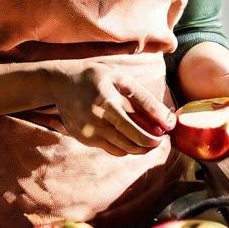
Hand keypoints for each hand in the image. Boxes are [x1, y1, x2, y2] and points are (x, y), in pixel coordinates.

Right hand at [49, 61, 175, 155]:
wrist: (61, 82)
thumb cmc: (95, 77)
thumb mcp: (120, 79)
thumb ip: (144, 99)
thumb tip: (167, 120)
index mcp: (106, 102)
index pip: (135, 129)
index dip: (153, 137)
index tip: (165, 134)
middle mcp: (96, 121)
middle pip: (129, 143)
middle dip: (149, 145)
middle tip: (158, 139)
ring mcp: (88, 132)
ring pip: (121, 150)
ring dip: (138, 148)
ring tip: (147, 138)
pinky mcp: (84, 139)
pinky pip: (110, 149)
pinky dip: (124, 146)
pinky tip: (128, 136)